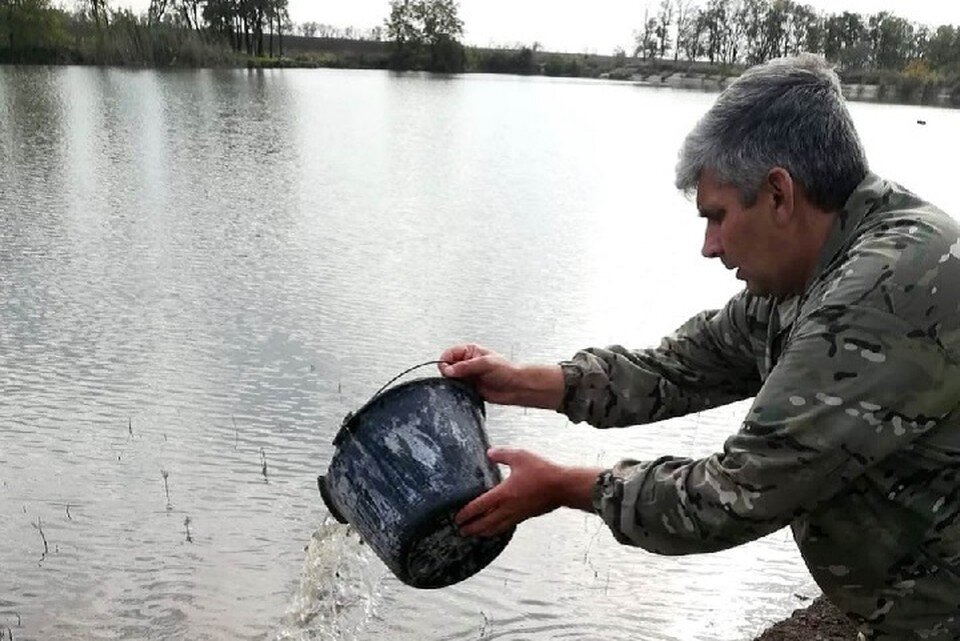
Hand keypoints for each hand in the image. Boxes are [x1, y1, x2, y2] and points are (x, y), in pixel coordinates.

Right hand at [438, 344, 565, 408]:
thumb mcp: (485, 364)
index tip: (446, 370)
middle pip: (448, 366)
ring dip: (453, 382)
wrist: (516, 387)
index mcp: (470, 351)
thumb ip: (465, 366)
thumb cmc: (507, 371)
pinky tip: (464, 390)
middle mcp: (467, 363)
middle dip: (448, 372)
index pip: (449, 353)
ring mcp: (468, 375)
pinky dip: (457, 390)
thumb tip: (449, 370)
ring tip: (463, 384)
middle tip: (456, 378)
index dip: (445, 361)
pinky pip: (457, 388)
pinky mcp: (469, 387)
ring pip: (451, 378)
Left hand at [455, 448, 566, 537]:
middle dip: (472, 528)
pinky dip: (498, 529)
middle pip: (485, 523)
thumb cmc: (542, 471)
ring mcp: (517, 514)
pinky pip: (507, 526)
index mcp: (503, 494)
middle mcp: (508, 507)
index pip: (479, 506)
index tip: (457, 518)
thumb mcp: (520, 456)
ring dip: (484, 532)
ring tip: (475, 534)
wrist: (562, 487)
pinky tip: (496, 528)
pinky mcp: (525, 516)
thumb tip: (489, 452)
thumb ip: (502, 454)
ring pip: (496, 527)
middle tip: (461, 531)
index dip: (466, 513)